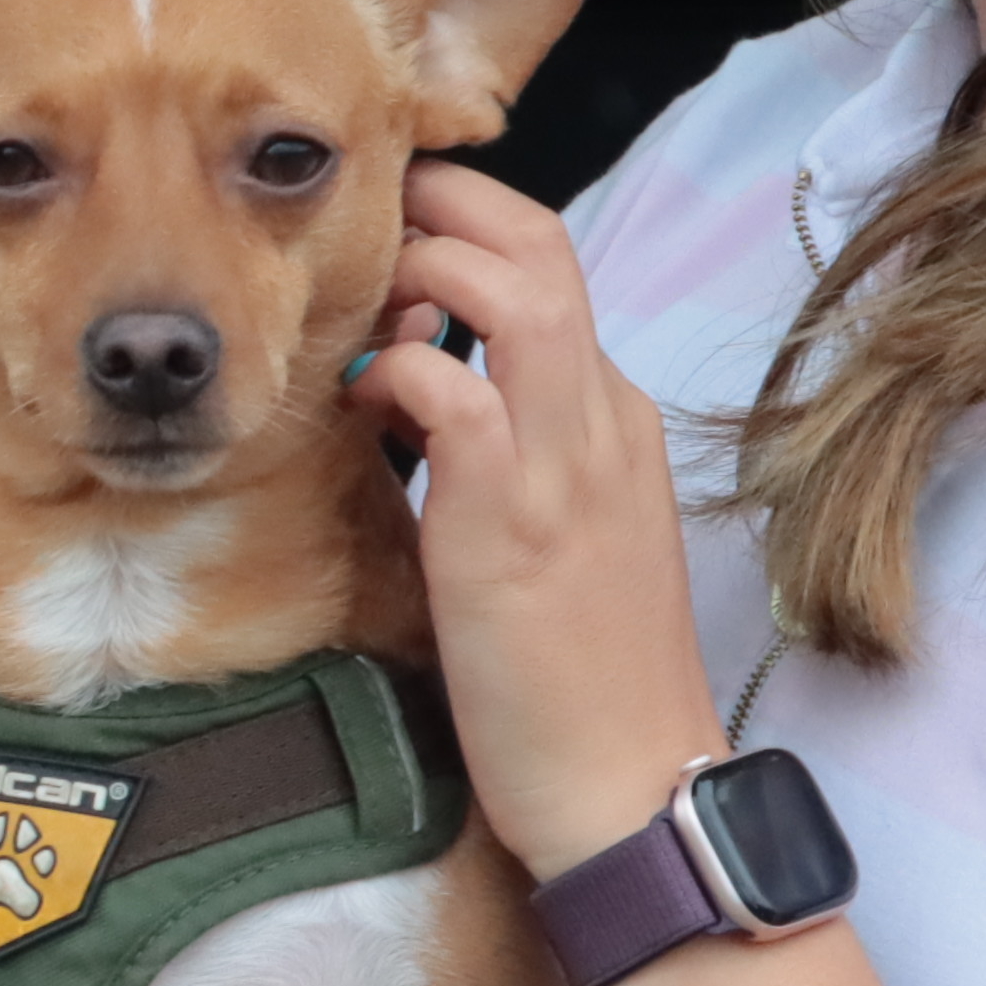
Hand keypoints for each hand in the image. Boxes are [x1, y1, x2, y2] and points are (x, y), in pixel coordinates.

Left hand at [350, 160, 728, 881]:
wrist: (625, 782)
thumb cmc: (573, 669)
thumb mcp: (549, 525)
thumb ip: (499, 443)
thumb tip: (408, 375)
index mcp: (614, 417)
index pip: (552, 264)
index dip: (467, 223)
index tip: (390, 235)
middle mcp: (603, 420)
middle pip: (541, 244)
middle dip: (445, 203)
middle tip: (361, 226)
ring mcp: (567, 464)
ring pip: (514, 293)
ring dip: (426, 268)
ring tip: (367, 305)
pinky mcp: (514, 521)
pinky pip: (456, 394)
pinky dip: (401, 371)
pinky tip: (362, 398)